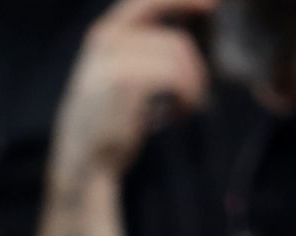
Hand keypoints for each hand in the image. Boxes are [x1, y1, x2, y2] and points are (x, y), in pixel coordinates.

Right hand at [53, 0, 214, 180]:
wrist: (82, 160)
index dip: (184, 0)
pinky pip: (176, 76)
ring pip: (178, 60)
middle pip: (175, 42)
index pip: (149, 1)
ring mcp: (113, 58)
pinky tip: (175, 115)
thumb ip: (139, 47)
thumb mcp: (114, 74)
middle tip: (190, 99)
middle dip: (192, 71)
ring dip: (191, 87)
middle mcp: (105, 39)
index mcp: (103, 34)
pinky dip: (186, 97)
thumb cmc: (105, 122)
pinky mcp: (125, 80)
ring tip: (180, 109)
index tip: (213, 6)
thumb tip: (187, 28)